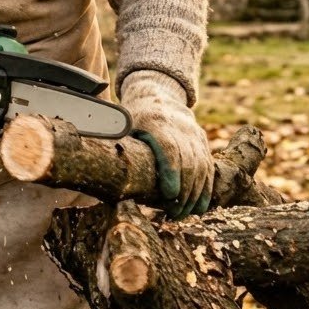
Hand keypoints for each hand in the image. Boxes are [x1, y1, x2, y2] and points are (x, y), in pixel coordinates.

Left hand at [120, 70, 213, 218]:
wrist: (157, 94)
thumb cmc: (133, 116)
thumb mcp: (123, 123)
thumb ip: (117, 143)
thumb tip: (99, 170)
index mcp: (156, 121)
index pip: (169, 149)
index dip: (171, 173)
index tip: (169, 195)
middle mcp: (179, 127)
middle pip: (188, 163)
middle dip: (183, 193)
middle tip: (173, 215)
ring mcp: (193, 133)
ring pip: (202, 168)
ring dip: (194, 195)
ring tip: (183, 215)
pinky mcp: (202, 140)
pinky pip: (209, 167)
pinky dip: (206, 189)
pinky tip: (199, 207)